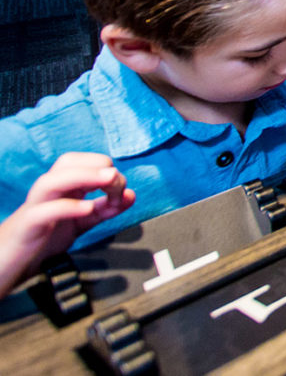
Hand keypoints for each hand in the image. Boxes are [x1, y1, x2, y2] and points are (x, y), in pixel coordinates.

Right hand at [0, 153, 134, 296]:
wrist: (5, 265)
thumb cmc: (40, 239)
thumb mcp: (79, 223)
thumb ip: (103, 209)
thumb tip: (131, 195)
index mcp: (61, 188)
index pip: (83, 161)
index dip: (107, 170)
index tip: (121, 192)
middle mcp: (48, 193)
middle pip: (67, 163)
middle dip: (97, 166)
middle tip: (118, 181)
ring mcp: (35, 208)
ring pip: (52, 181)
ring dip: (83, 176)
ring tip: (109, 179)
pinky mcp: (26, 228)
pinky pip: (42, 212)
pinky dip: (67, 207)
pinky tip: (86, 209)